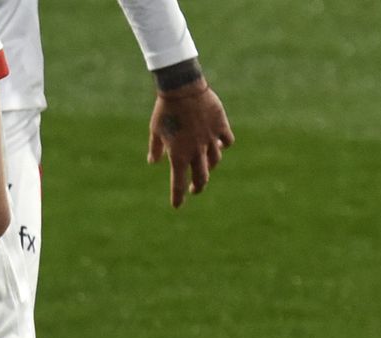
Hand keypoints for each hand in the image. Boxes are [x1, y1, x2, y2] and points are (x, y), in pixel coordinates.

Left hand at [147, 80, 233, 207]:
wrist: (182, 89)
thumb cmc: (165, 111)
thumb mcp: (155, 131)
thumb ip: (156, 149)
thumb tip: (154, 162)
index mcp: (178, 155)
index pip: (178, 183)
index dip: (178, 196)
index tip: (177, 206)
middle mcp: (196, 151)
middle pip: (202, 177)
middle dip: (198, 186)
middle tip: (194, 189)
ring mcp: (210, 139)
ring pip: (215, 161)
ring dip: (211, 167)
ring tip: (206, 168)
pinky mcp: (221, 126)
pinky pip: (227, 141)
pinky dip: (224, 146)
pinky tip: (220, 145)